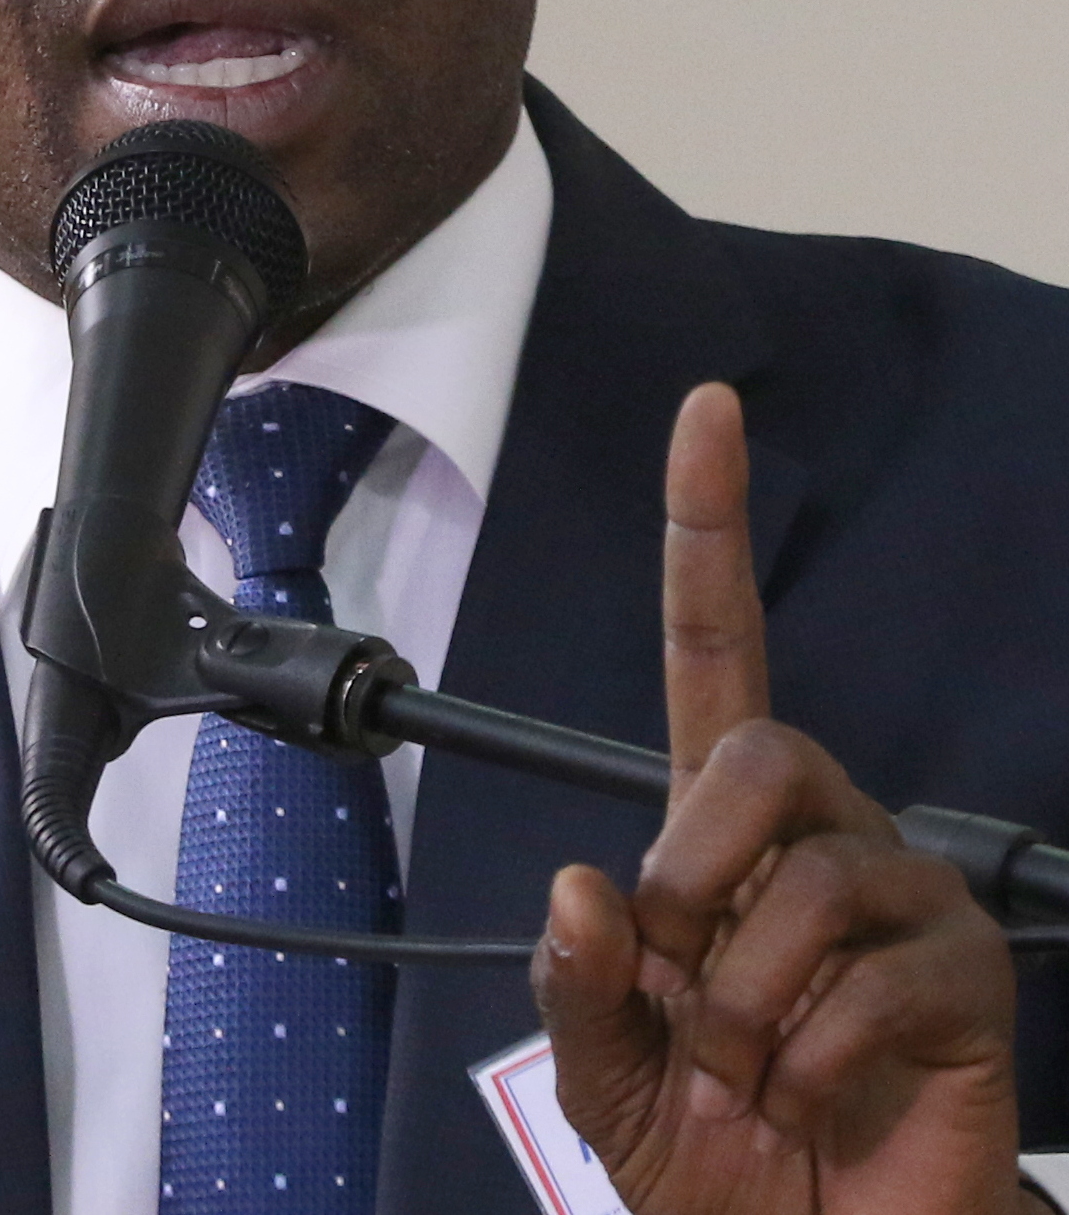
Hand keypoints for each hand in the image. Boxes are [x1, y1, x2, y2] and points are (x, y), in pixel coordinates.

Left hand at [532, 382, 1023, 1214]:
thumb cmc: (717, 1159)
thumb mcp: (607, 1077)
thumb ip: (580, 987)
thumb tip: (588, 884)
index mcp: (722, 835)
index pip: (714, 649)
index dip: (710, 528)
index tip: (709, 407)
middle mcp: (819, 838)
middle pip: (760, 748)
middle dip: (697, 866)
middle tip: (683, 980)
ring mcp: (901, 902)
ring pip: (808, 880)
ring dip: (746, 1006)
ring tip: (755, 1073)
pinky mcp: (967, 981)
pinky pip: (876, 981)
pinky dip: (812, 1066)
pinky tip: (819, 1103)